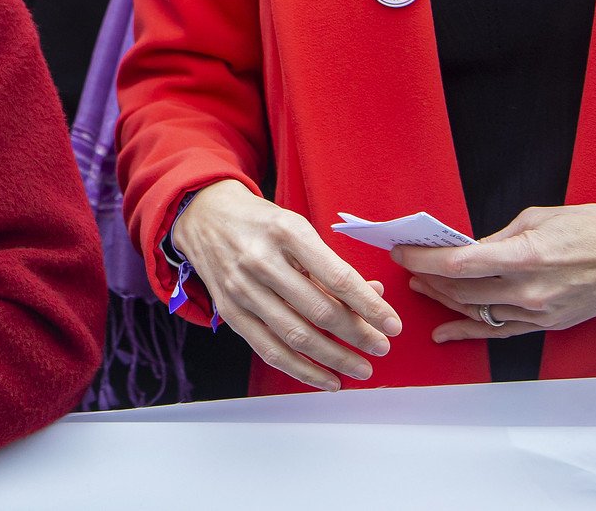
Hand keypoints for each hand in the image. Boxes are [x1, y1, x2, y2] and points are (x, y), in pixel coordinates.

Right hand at [169, 178, 400, 390]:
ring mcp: (241, 288)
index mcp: (286, 232)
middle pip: (319, 311)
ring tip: (361, 368)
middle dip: (358, 335)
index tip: (392, 325)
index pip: (337, 277)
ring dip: (334, 358)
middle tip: (381, 348)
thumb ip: (331, 264)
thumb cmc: (259, 222)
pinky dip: (301, 370)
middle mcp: (261, 261)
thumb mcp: (297, 227)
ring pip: (295, 336)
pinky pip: (268, 349)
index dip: (370, 306)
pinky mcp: (229, 310)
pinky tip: (326, 379)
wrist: (202, 215)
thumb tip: (372, 297)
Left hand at [397, 203, 595, 340]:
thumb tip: (466, 248)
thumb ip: (496, 237)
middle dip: (429, 278)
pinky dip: (469, 332)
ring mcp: (540, 312)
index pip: (459, 263)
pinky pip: (500, 331)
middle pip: (462, 290)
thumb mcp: (537, 218)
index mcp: (525, 256)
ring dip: (445, 300)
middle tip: (409, 267)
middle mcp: (530, 290)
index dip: (423, 259)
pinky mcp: (549, 324)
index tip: (402, 252)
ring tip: (423, 287)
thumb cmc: (594, 229)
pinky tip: (445, 332)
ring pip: (477, 312)